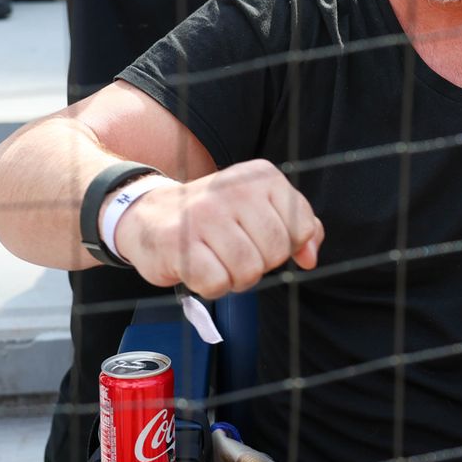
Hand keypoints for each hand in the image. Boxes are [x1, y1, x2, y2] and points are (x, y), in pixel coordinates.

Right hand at [112, 160, 323, 298]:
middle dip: (260, 264)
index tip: (262, 239)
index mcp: (262, 176)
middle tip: (235, 252)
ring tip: (217, 260)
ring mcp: (204, 215)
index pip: (301, 227)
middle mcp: (234, 189)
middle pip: (275, 252)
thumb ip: (298, 228)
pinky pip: (217, 283)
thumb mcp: (262, 209)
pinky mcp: (178, 243)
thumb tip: (310, 258)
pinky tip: (199, 267)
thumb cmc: (215, 217)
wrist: (151, 214)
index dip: (286, 246)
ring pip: (248, 271)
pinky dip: (211, 286)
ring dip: (235, 278)